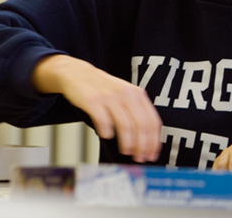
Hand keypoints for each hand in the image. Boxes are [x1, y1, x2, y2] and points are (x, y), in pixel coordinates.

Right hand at [32, 55, 161, 162]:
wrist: (78, 73)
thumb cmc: (104, 90)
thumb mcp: (125, 95)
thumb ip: (136, 112)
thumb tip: (146, 142)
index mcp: (138, 94)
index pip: (153, 121)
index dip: (154, 141)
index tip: (152, 155)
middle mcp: (127, 94)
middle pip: (141, 125)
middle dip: (142, 146)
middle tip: (139, 158)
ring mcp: (110, 96)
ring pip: (125, 125)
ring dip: (128, 142)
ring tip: (126, 152)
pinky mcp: (93, 100)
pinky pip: (103, 121)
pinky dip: (106, 132)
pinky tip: (106, 136)